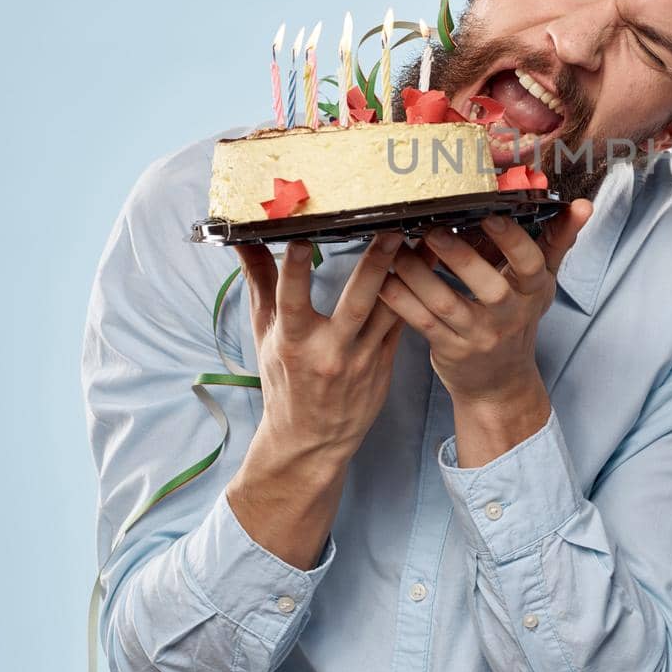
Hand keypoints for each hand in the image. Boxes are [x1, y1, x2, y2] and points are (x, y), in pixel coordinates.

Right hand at [233, 233, 405, 472]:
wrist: (311, 440)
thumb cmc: (284, 381)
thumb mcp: (265, 334)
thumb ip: (259, 283)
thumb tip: (242, 239)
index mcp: (293, 343)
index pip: (291, 301)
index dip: (294, 272)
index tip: (300, 240)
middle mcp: (329, 351)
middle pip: (356, 304)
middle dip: (374, 267)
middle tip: (390, 232)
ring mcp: (361, 358)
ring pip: (389, 311)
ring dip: (408, 276)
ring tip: (424, 241)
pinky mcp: (384, 362)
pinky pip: (402, 323)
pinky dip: (415, 295)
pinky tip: (429, 268)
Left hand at [378, 200, 592, 406]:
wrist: (500, 383)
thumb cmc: (517, 320)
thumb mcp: (542, 284)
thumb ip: (558, 241)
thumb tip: (584, 205)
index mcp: (534, 292)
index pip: (531, 264)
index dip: (512, 240)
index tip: (490, 214)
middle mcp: (509, 316)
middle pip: (488, 285)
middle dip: (459, 255)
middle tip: (432, 227)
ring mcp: (478, 336)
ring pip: (445, 302)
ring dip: (418, 273)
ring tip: (397, 247)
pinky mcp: (449, 349)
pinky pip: (421, 321)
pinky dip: (400, 298)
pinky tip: (384, 277)